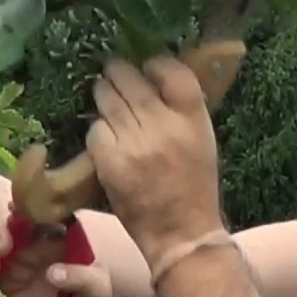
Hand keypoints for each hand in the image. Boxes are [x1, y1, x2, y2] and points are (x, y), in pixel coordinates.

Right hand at [0, 218, 118, 296]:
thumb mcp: (97, 291)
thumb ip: (80, 279)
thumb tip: (53, 273)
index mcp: (64, 233)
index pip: (45, 212)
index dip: (28, 207)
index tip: (14, 210)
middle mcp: (38, 238)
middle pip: (14, 222)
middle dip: (2, 229)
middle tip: (1, 247)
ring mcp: (19, 255)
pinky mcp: (5, 275)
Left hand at [85, 56, 223, 261]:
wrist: (181, 232)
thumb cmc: (194, 184)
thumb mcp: (201, 138)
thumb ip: (180, 107)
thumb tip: (153, 75)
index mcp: (192, 117)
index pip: (170, 69)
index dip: (154, 64)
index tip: (148, 68)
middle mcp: (162, 124)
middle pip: (130, 79)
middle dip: (118, 72)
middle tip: (114, 72)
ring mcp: (133, 142)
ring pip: (107, 99)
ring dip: (104, 93)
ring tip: (105, 95)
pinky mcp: (109, 160)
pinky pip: (95, 129)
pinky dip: (99, 130)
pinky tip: (107, 138)